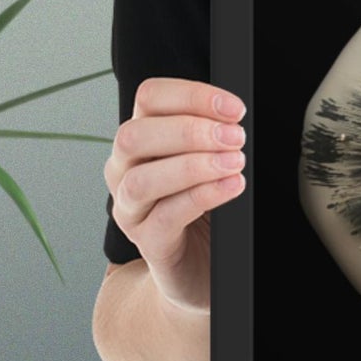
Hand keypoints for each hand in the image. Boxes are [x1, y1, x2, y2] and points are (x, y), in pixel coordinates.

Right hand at [105, 77, 247, 313]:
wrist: (198, 265)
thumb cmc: (202, 207)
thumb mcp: (206, 161)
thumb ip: (212, 135)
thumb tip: (234, 115)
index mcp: (141, 138)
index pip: (149, 98)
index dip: (191, 95)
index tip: (234, 107)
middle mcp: (124, 169)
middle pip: (136, 135)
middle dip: (190, 130)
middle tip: (236, 137)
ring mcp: (130, 208)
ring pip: (142, 179)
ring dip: (194, 165)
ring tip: (234, 163)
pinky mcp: (147, 241)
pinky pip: (165, 216)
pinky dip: (202, 196)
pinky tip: (232, 187)